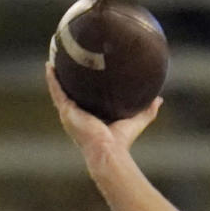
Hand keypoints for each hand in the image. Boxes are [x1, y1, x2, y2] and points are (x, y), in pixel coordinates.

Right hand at [45, 62, 161, 155]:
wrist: (109, 150)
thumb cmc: (121, 141)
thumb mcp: (136, 120)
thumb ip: (147, 110)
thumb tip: (159, 99)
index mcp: (90, 119)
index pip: (85, 101)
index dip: (84, 89)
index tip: (85, 75)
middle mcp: (77, 116)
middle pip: (70, 94)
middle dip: (67, 80)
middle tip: (66, 63)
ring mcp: (70, 114)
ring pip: (60, 91)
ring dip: (56, 76)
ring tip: (53, 60)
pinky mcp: (66, 111)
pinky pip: (56, 91)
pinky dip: (52, 79)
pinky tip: (49, 66)